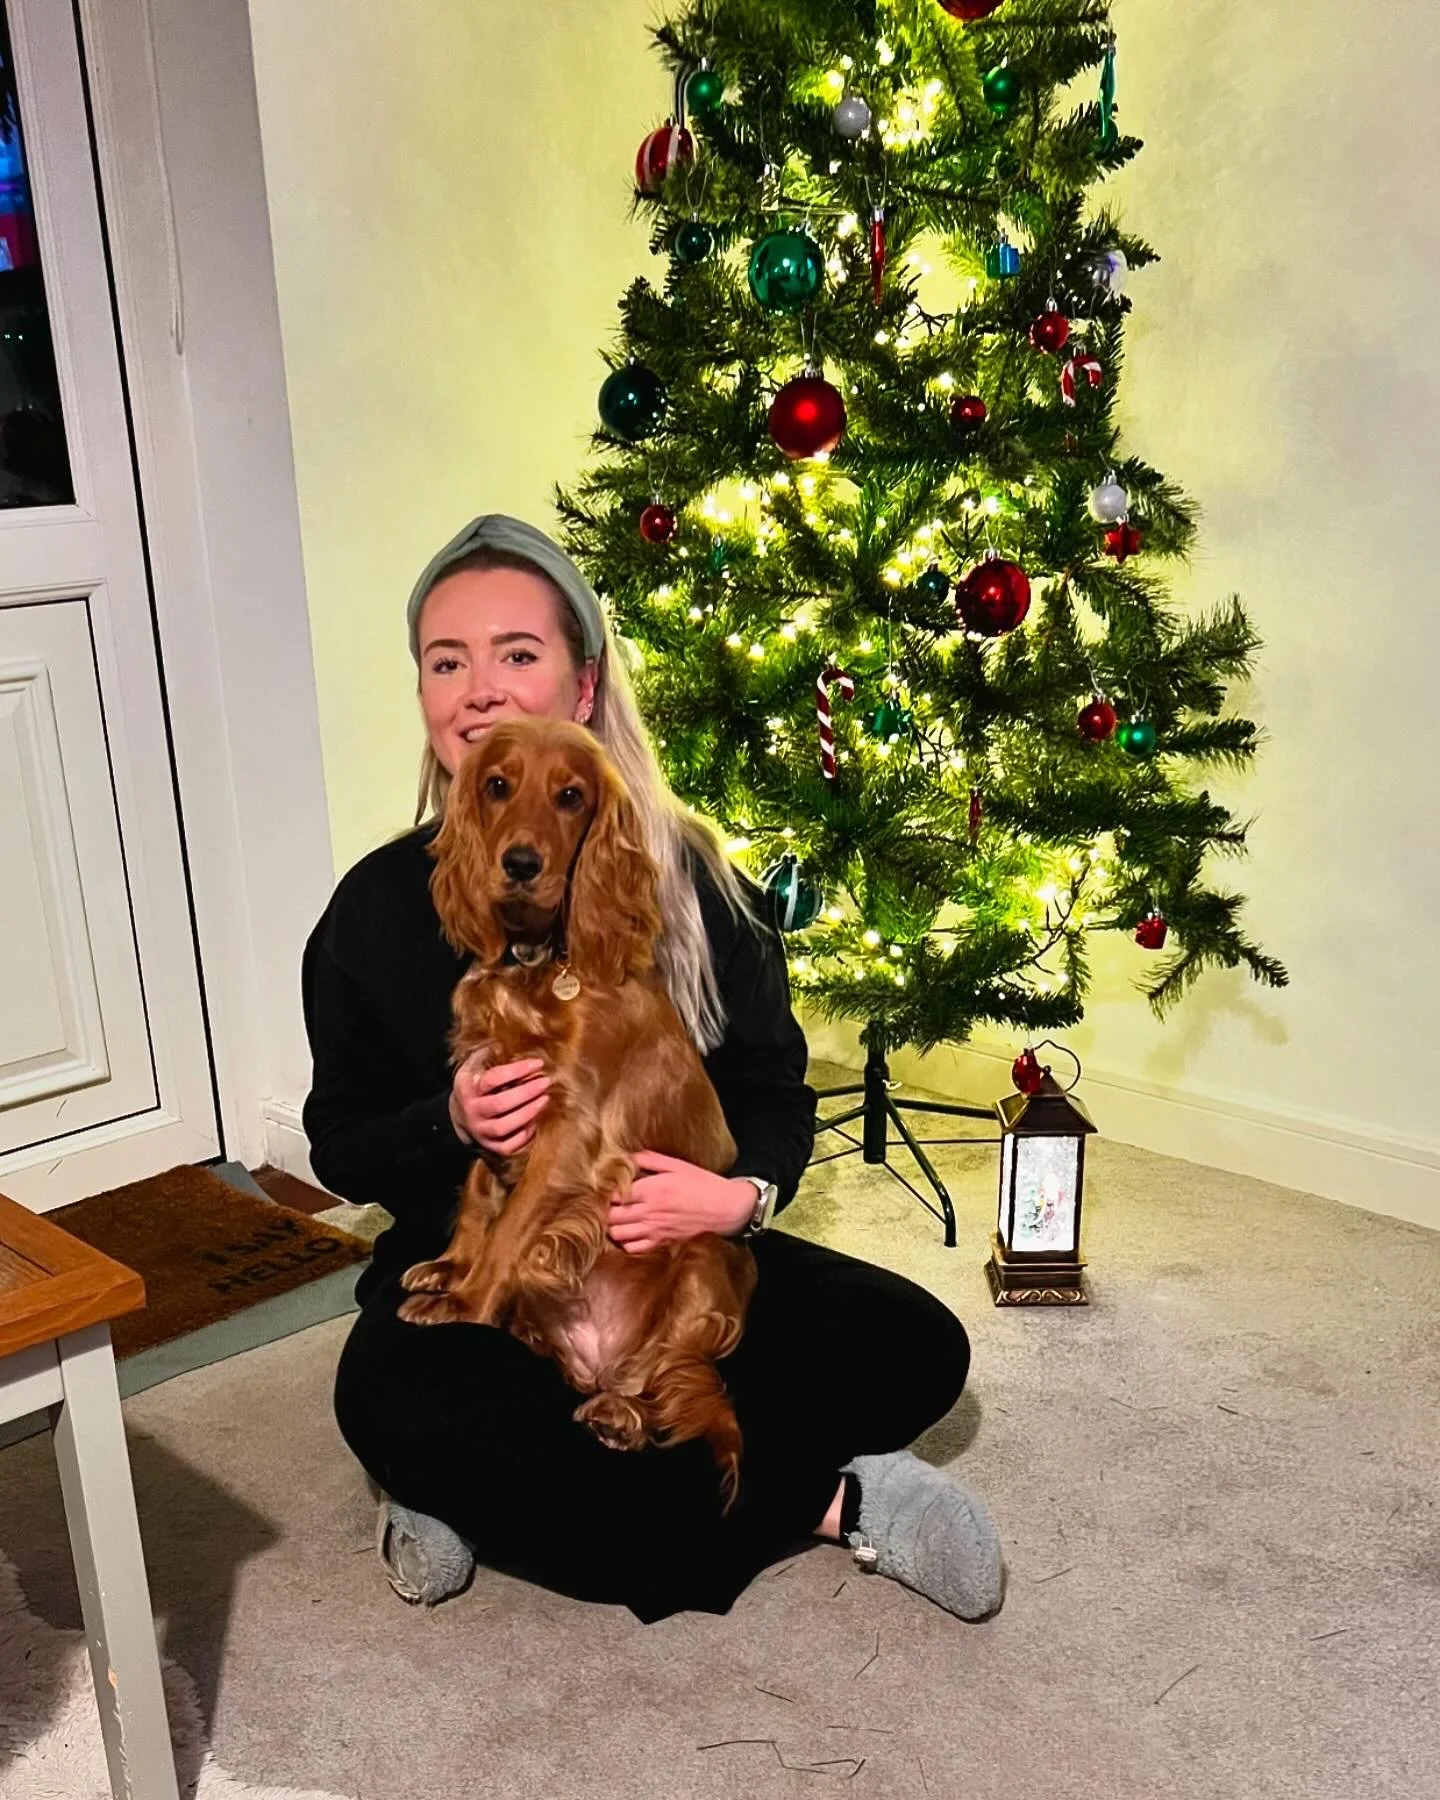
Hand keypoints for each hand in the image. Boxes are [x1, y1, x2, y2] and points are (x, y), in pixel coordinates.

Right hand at [449, 1051, 549, 1155]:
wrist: (458, 1117)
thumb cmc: (473, 1085)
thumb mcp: (472, 1067)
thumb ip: (486, 1054)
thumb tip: (505, 1038)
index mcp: (467, 1087)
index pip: (493, 1078)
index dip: (517, 1070)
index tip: (538, 1063)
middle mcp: (472, 1110)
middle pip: (501, 1104)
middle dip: (527, 1092)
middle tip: (546, 1081)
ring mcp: (480, 1130)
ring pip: (505, 1126)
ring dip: (528, 1113)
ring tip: (545, 1099)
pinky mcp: (489, 1146)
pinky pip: (508, 1146)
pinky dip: (524, 1135)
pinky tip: (536, 1122)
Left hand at [608, 1151, 756, 1253]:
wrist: (726, 1209)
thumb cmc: (704, 1184)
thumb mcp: (678, 1165)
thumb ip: (650, 1159)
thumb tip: (628, 1156)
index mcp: (651, 1189)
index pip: (613, 1194)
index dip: (604, 1191)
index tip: (604, 1187)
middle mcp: (648, 1212)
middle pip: (610, 1216)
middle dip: (604, 1210)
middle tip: (605, 1204)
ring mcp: (654, 1230)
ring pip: (617, 1234)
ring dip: (611, 1227)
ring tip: (614, 1218)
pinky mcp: (661, 1242)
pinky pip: (633, 1248)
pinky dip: (625, 1242)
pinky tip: (628, 1233)